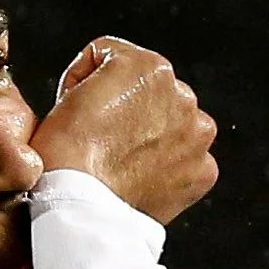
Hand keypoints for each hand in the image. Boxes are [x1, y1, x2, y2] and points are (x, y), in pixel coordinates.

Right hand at [32, 38, 218, 223]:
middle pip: (149, 95)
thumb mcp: (71, 91)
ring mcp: (196, 135)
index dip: (88, 85)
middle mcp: (183, 94)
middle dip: (129, 111)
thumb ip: (102, 75)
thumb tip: (113, 94)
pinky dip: (166, 169)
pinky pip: (184, 161)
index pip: (115, 61)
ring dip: (152, 138)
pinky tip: (140, 178)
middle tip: (102, 140)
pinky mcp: (202, 171)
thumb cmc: (66, 155)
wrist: (79, 207)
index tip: (80, 109)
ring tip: (121, 161)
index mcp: (150, 67)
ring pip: (171, 126)